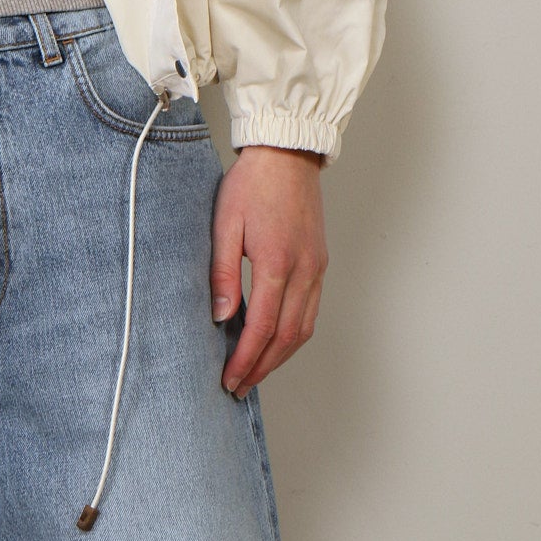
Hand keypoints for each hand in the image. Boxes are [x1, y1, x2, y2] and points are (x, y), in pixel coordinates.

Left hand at [210, 145, 327, 398]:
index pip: (262, 327)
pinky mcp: (320, 263)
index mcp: (277, 262)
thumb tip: (220, 317)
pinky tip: (276, 340)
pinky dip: (294, 334)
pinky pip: (311, 310)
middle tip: (239, 386)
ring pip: (304, 328)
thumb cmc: (251, 184)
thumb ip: (223, 273)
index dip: (246, 359)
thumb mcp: (224, 224)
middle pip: (286, 337)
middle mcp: (303, 271)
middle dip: (262, 367)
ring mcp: (316, 268)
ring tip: (256, 371)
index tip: (230, 379)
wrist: (286, 155)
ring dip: (280, 356)